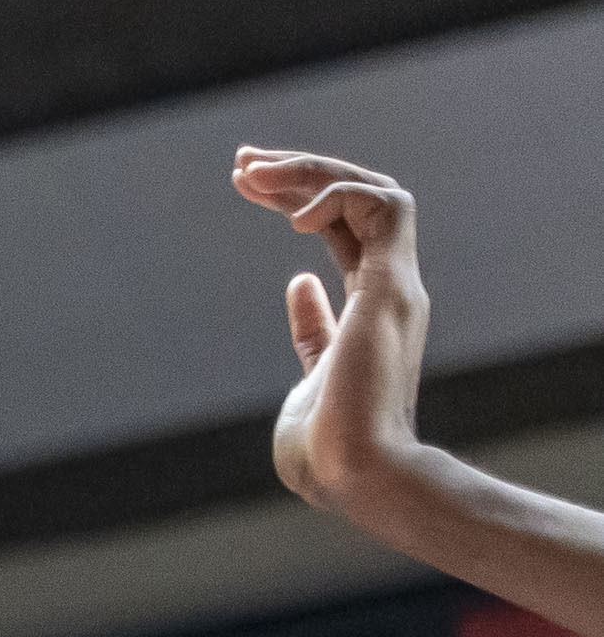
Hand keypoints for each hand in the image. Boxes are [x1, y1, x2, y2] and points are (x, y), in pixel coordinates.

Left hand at [238, 147, 430, 503]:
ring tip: (254, 173)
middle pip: (358, 200)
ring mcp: (395, 287)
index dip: (299, 196)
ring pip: (376, 190)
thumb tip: (299, 285)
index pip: (343, 229)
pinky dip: (338, 195)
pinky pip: (384, 207)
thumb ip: (312, 330)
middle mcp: (390, 289)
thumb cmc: (327, 449)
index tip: (247, 182)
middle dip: (302, 169)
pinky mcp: (391, 288)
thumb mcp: (310, 375)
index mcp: (371, 306)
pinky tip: (291, 217)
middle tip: (242, 160)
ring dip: (314, 171)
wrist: (358, 476)